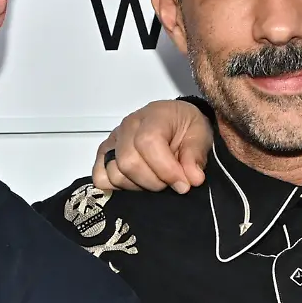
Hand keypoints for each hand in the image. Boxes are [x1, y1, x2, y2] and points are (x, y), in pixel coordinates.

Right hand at [91, 99, 214, 193]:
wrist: (178, 123)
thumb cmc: (187, 127)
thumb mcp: (201, 136)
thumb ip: (195, 157)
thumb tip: (193, 178)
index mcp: (154, 116)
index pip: (148, 143)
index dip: (166, 169)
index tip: (183, 184)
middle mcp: (129, 126)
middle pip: (128, 162)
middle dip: (154, 182)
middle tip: (171, 183)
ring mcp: (114, 140)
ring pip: (114, 173)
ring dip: (138, 186)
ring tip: (156, 181)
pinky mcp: (105, 154)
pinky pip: (100, 177)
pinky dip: (117, 186)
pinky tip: (136, 183)